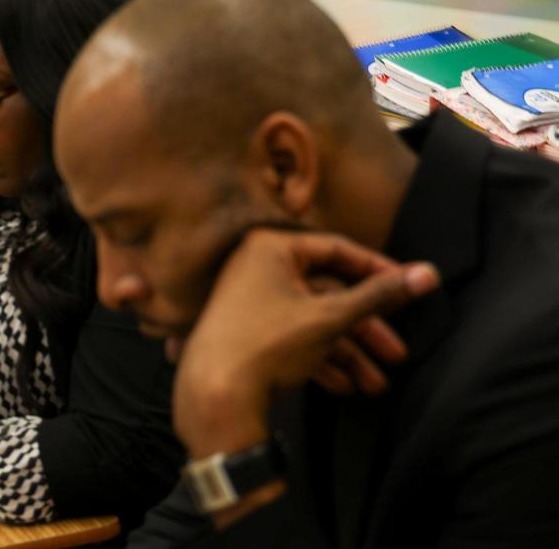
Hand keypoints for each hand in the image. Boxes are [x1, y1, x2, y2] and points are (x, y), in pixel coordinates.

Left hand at [172, 229, 438, 457]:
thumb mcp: (330, 317)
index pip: (337, 249)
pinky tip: (345, 386)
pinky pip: (293, 337)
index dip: (378, 270)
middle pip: (328, 291)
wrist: (215, 396)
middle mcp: (257, 267)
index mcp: (270, 248)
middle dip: (365, 328)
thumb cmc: (267, 345)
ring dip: (348, 352)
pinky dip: (320, 359)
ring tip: (376, 384)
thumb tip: (429, 273)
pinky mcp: (248, 330)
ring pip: (314, 320)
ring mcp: (250, 300)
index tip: (410, 288)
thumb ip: (380, 295)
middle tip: (398, 354)